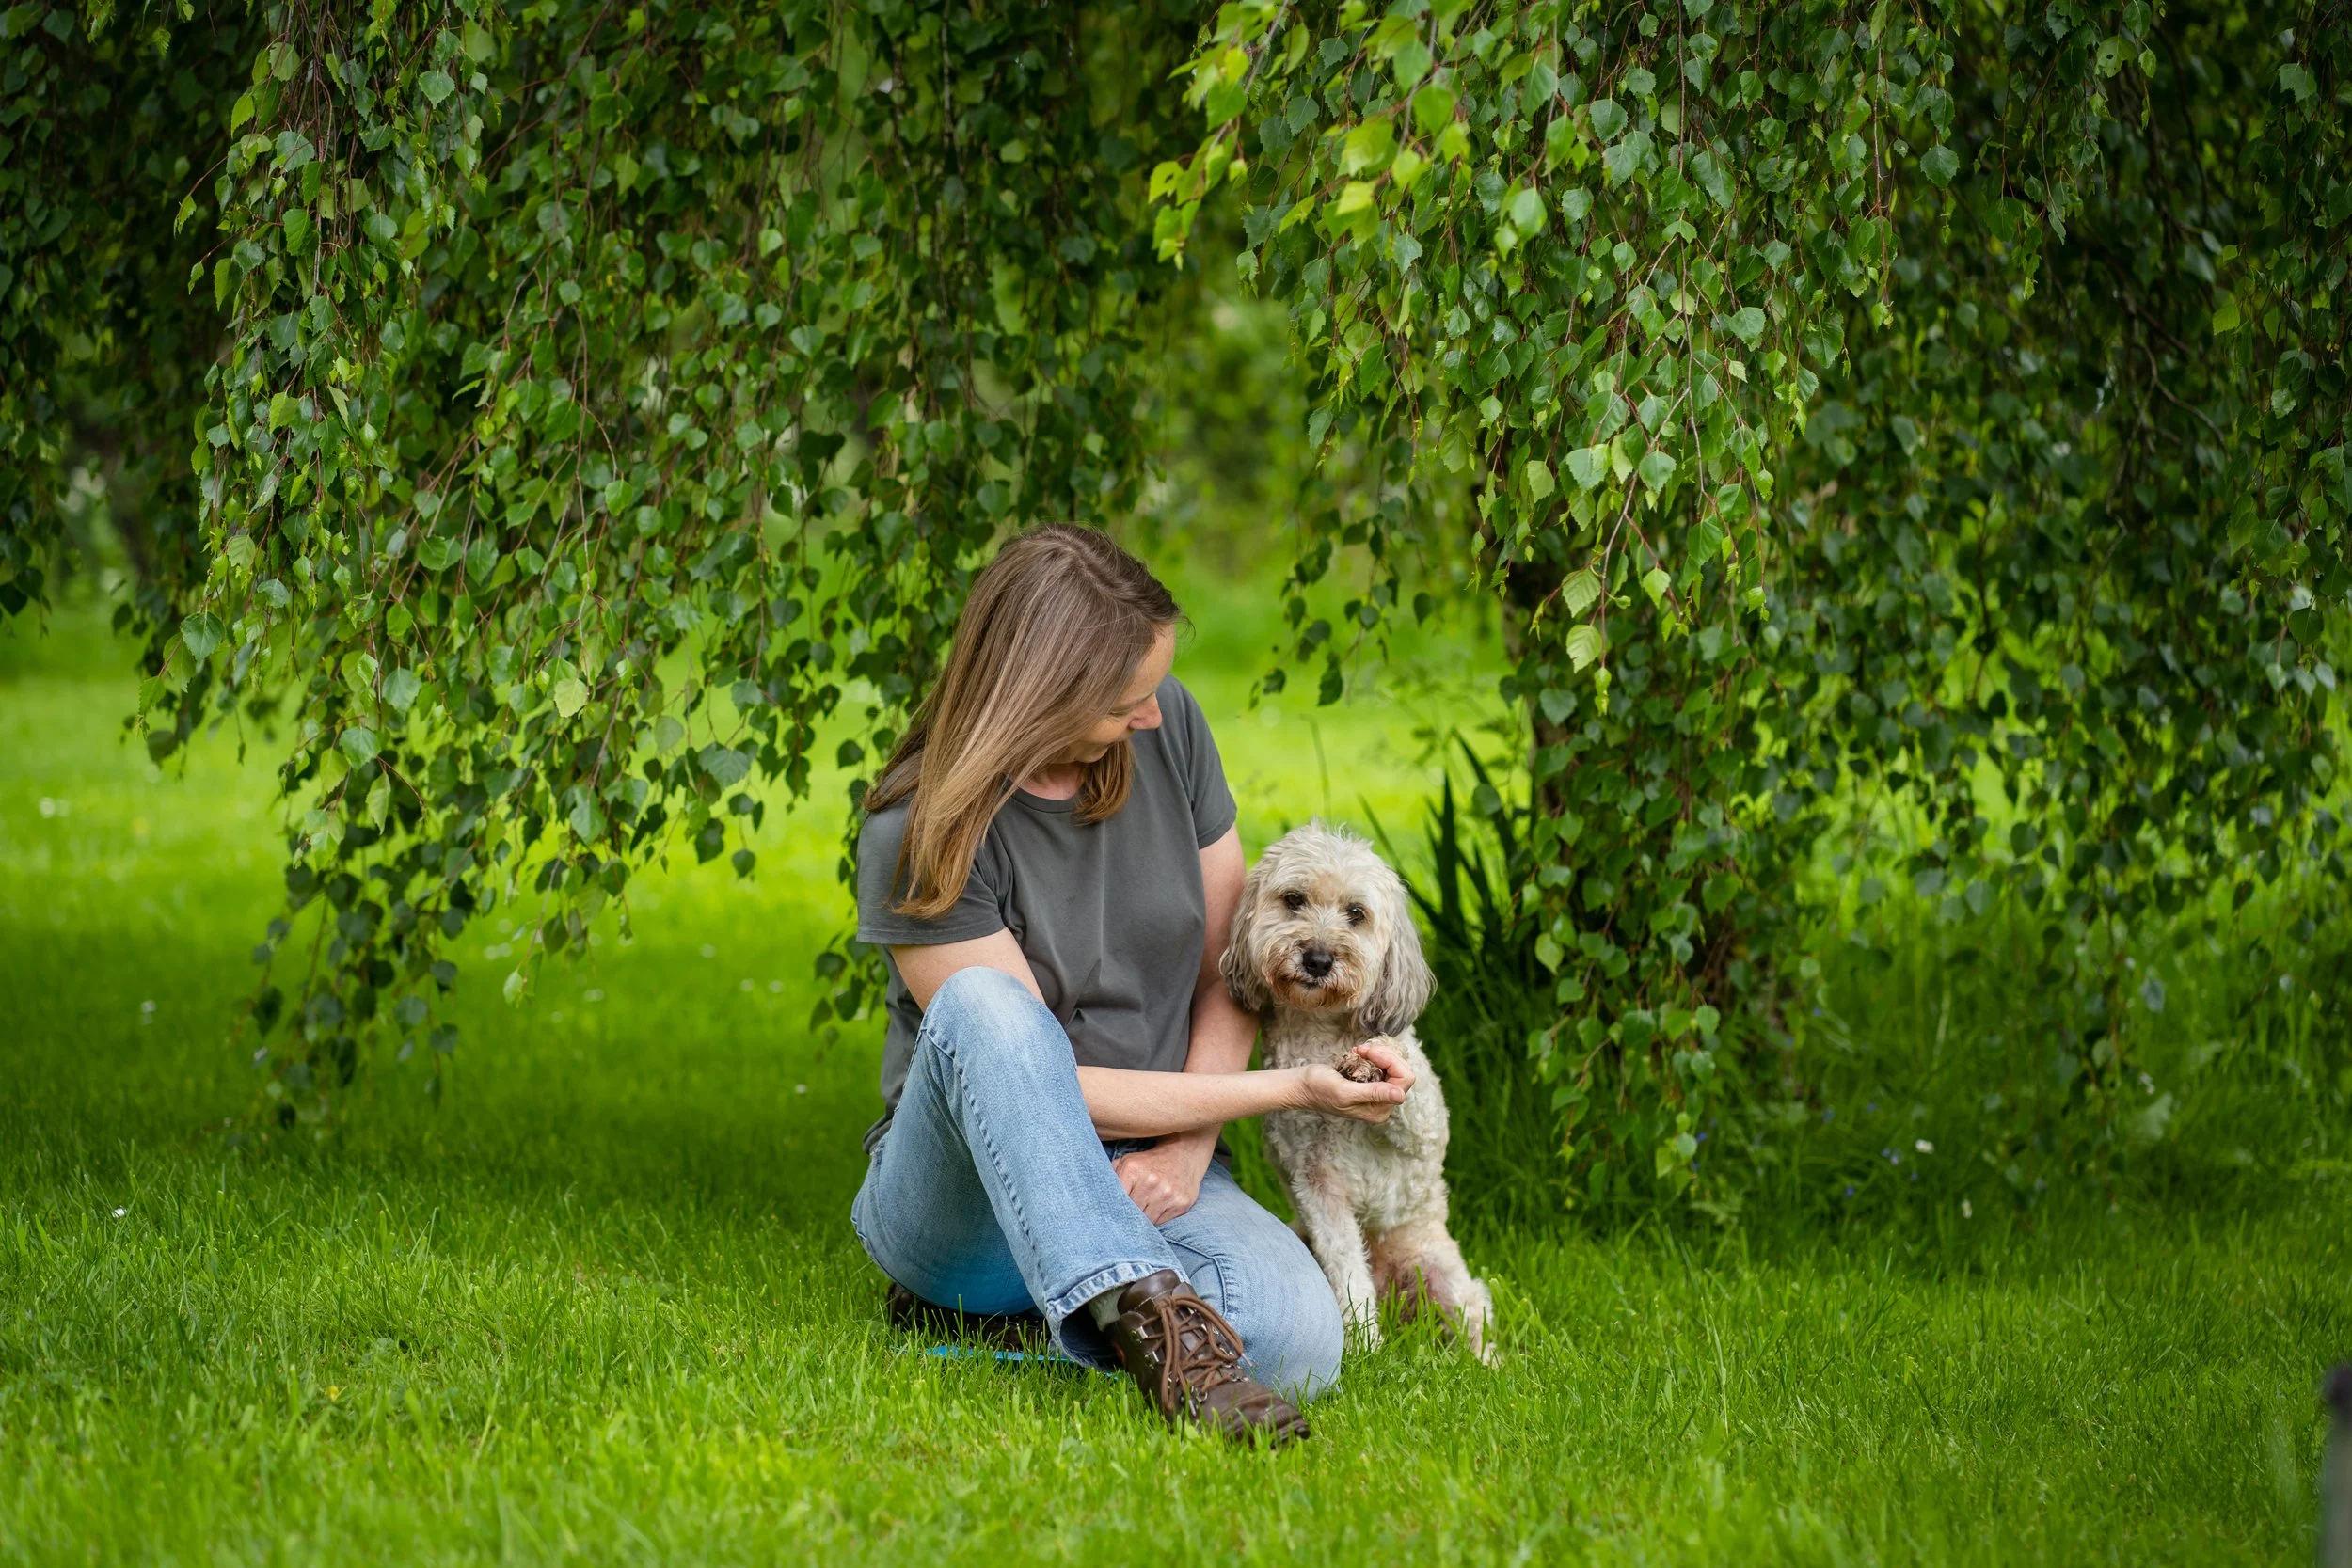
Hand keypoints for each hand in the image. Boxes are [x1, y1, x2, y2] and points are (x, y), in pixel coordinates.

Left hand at [1114, 1132, 1214, 1224]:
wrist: (1183, 1154)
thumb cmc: (1149, 1162)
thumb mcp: (1126, 1162)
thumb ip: (1110, 1178)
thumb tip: (1095, 1199)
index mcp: (1133, 1170)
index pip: (1117, 1202)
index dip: (1114, 1210)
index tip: (1112, 1215)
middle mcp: (1151, 1182)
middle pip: (1132, 1213)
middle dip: (1128, 1216)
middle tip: (1126, 1217)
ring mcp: (1168, 1194)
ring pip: (1147, 1221)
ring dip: (1143, 1220)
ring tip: (1143, 1211)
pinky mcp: (1182, 1203)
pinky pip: (1162, 1222)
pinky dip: (1157, 1220)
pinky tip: (1158, 1208)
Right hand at [1295, 1039, 1413, 1121]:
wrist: (1301, 1085)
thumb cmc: (1318, 1089)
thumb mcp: (1345, 1091)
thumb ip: (1373, 1093)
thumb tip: (1401, 1096)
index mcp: (1379, 1110)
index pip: (1404, 1081)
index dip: (1390, 1062)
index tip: (1368, 1052)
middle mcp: (1381, 1103)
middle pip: (1402, 1072)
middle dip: (1385, 1056)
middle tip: (1363, 1049)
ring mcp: (1376, 1092)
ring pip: (1394, 1066)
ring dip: (1378, 1053)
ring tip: (1359, 1050)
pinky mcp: (1370, 1082)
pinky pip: (1383, 1064)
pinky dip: (1372, 1054)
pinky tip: (1356, 1054)